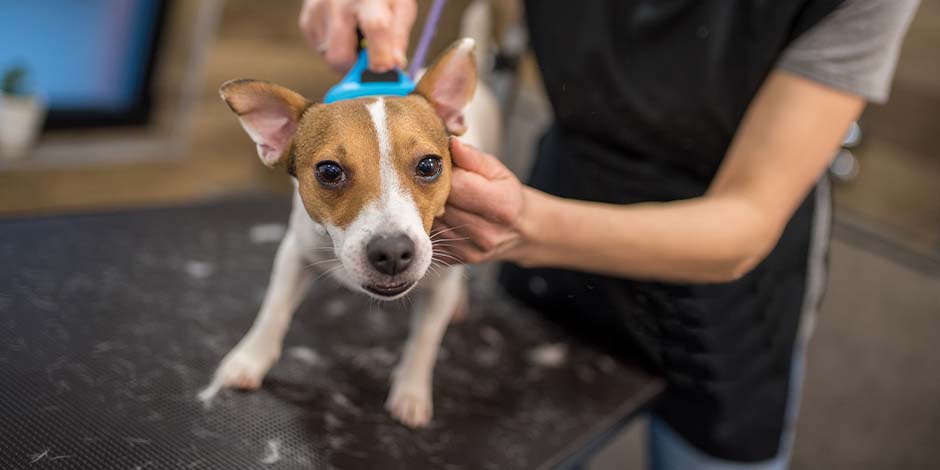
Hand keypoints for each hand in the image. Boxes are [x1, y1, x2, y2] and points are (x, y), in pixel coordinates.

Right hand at [299, 0, 415, 72]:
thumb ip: (398, 36)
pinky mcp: (306, 20)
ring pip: (329, 57)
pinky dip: (333, 50)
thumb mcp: (400, 8)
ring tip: (356, 40)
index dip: (380, 55)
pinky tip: (343, 35)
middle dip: (355, 69)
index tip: (385, 70)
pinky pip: (319, 51)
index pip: (375, 28)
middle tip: (369, 66)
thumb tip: (395, 65)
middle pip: (340, 55)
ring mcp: (318, 11)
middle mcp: (338, 2)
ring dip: (345, 58)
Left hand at [435, 138, 533, 264]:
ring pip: (431, 221)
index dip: (442, 172)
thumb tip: (451, 144)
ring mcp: (470, 250)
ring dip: (427, 206)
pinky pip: (430, 236)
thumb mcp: (497, 171)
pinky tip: (435, 214)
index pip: (455, 185)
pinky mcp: (456, 260)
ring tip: (432, 196)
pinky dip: (429, 223)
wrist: (519, 232)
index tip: (439, 165)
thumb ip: (472, 158)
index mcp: (501, 206)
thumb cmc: (507, 196)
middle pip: (441, 204)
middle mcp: (486, 233)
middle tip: (430, 179)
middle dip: (431, 189)